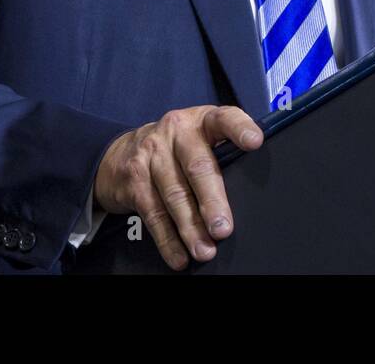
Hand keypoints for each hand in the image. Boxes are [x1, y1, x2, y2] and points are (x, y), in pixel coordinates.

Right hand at [92, 105, 262, 269]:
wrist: (119, 153)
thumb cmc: (175, 149)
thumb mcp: (198, 138)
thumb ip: (222, 152)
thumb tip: (254, 191)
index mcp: (200, 120)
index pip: (223, 118)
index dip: (239, 128)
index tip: (255, 142)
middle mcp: (175, 132)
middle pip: (197, 167)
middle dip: (212, 200)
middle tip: (223, 229)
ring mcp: (151, 155)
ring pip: (174, 195)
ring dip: (190, 228)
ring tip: (205, 251)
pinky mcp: (134, 180)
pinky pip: (153, 213)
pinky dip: (167, 239)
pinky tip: (179, 256)